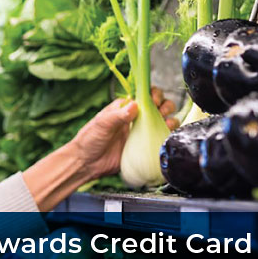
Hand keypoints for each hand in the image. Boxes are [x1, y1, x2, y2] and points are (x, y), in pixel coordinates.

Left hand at [64, 88, 178, 180]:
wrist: (87, 164)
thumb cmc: (89, 140)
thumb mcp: (101, 124)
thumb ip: (118, 115)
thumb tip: (134, 105)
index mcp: (125, 108)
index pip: (145, 95)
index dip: (154, 94)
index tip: (154, 100)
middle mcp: (136, 118)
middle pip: (159, 106)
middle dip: (165, 105)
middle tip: (161, 112)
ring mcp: (141, 132)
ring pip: (164, 120)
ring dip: (170, 119)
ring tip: (167, 123)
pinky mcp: (144, 146)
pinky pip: (160, 138)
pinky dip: (168, 134)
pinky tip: (166, 134)